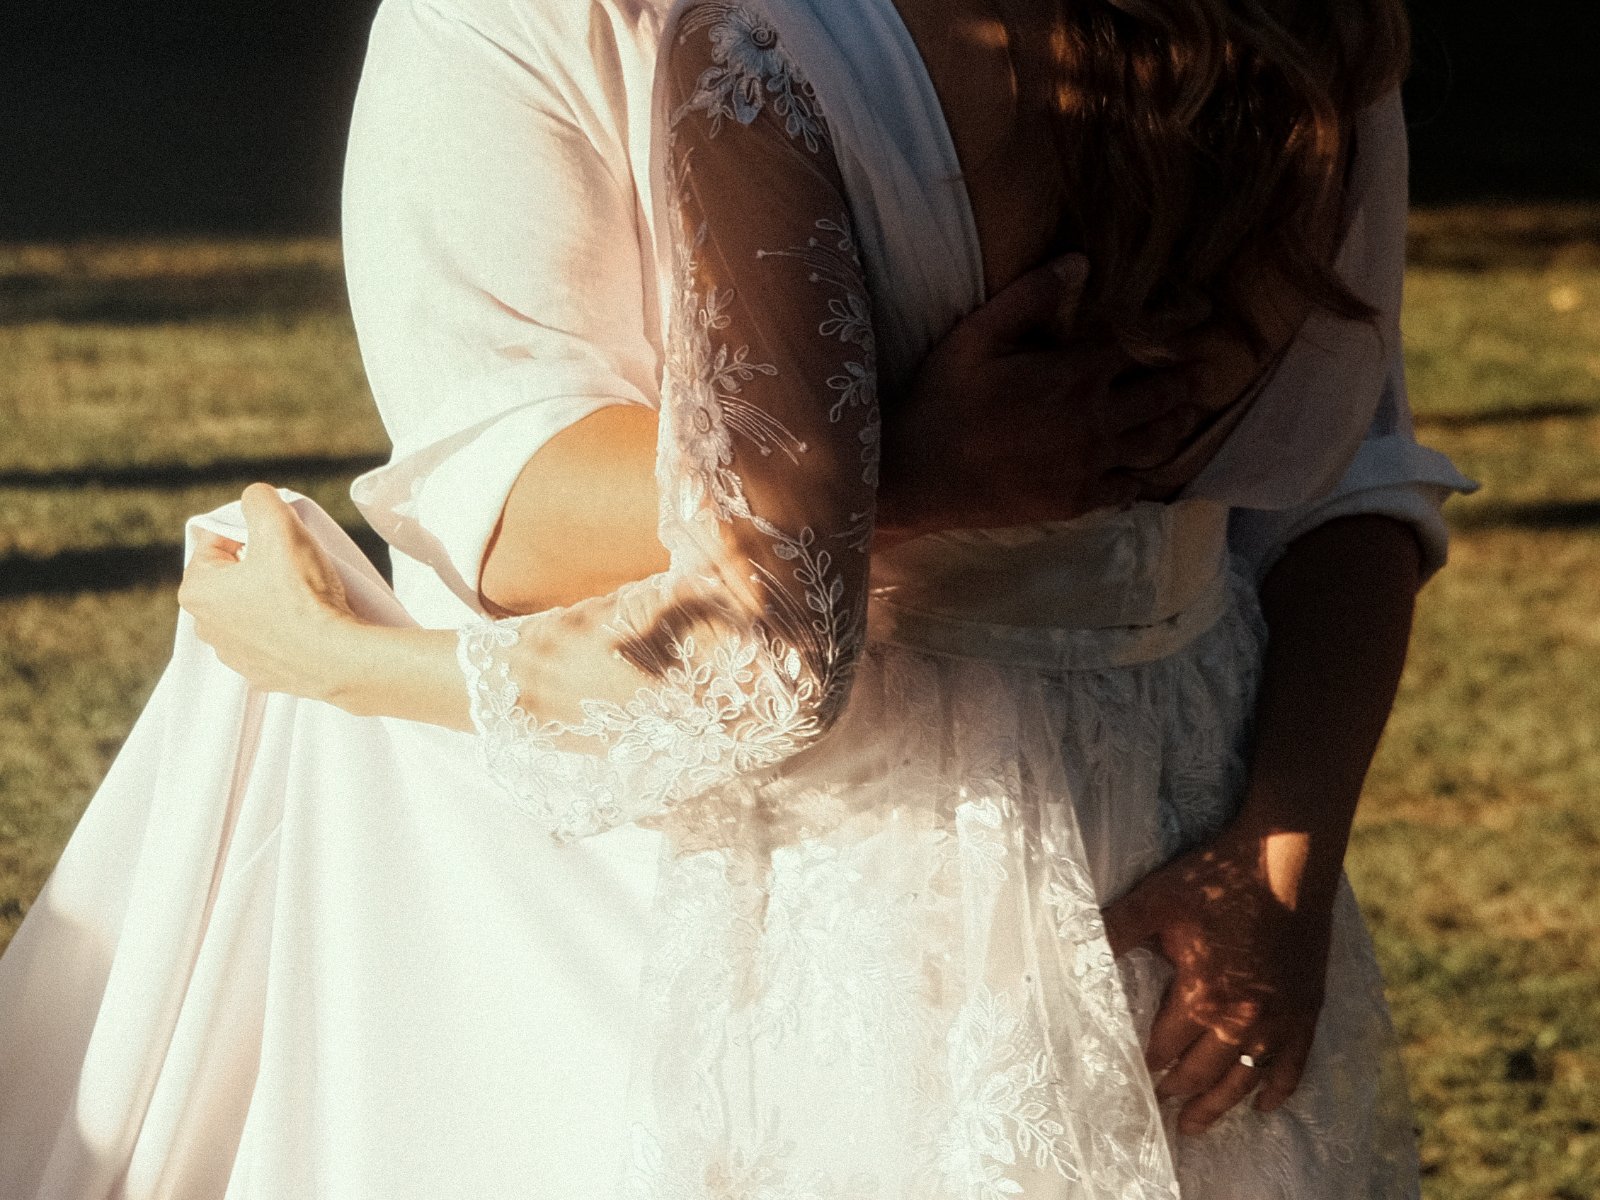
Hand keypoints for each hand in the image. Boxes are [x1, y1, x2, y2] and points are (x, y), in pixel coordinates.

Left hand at [178, 484, 360, 699]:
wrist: (337, 657)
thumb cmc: (303, 594)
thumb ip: (259, 498)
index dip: (251, 532)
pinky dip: (286, 627)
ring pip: (252, 607)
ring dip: (273, 596)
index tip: (280, 540)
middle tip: (295, 565)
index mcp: (197, 590)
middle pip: (233, 576)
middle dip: (261, 565)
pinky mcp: (261, 673)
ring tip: (306, 595)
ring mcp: (234, 654)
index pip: (217, 541)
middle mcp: (206, 627)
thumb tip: (256, 499)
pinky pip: (271, 638)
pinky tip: (308, 622)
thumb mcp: (280, 525)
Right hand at [876, 253, 1210, 538]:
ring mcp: (1090, 463)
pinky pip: (1128, 487)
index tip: (1197, 321)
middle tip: (1198, 371)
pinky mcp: (1077, 500)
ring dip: (1174, 424)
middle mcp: (1095, 418)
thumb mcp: (976, 336)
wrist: (918, 476)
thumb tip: (1080, 261)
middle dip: (1183, 379)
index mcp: (1075, 372)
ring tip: (1184, 414)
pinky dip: (1143, 475)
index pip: (1139, 344)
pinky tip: (1143, 468)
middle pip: (1160, 394)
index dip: (1171, 329)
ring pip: (1155, 442)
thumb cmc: (943, 400)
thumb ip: (1030, 297)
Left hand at [1101, 821, 1336, 1135]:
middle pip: (1203, 1072)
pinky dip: (1279, 1087)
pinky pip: (1294, 1062)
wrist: (1289, 857)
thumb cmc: (1220, 876)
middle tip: (1158, 1114)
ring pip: (1245, 1077)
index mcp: (1203, 995)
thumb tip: (1071, 946)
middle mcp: (1243, 1018)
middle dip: (1176, 1094)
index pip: (1166, 1047)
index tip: (1130, 1082)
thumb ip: (1114, 930)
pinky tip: (1266, 1105)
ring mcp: (1280, 1017)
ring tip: (1195, 1125)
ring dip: (1219, 1105)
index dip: (1147, 1064)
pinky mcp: (1307, 1006)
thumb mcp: (1156, 899)